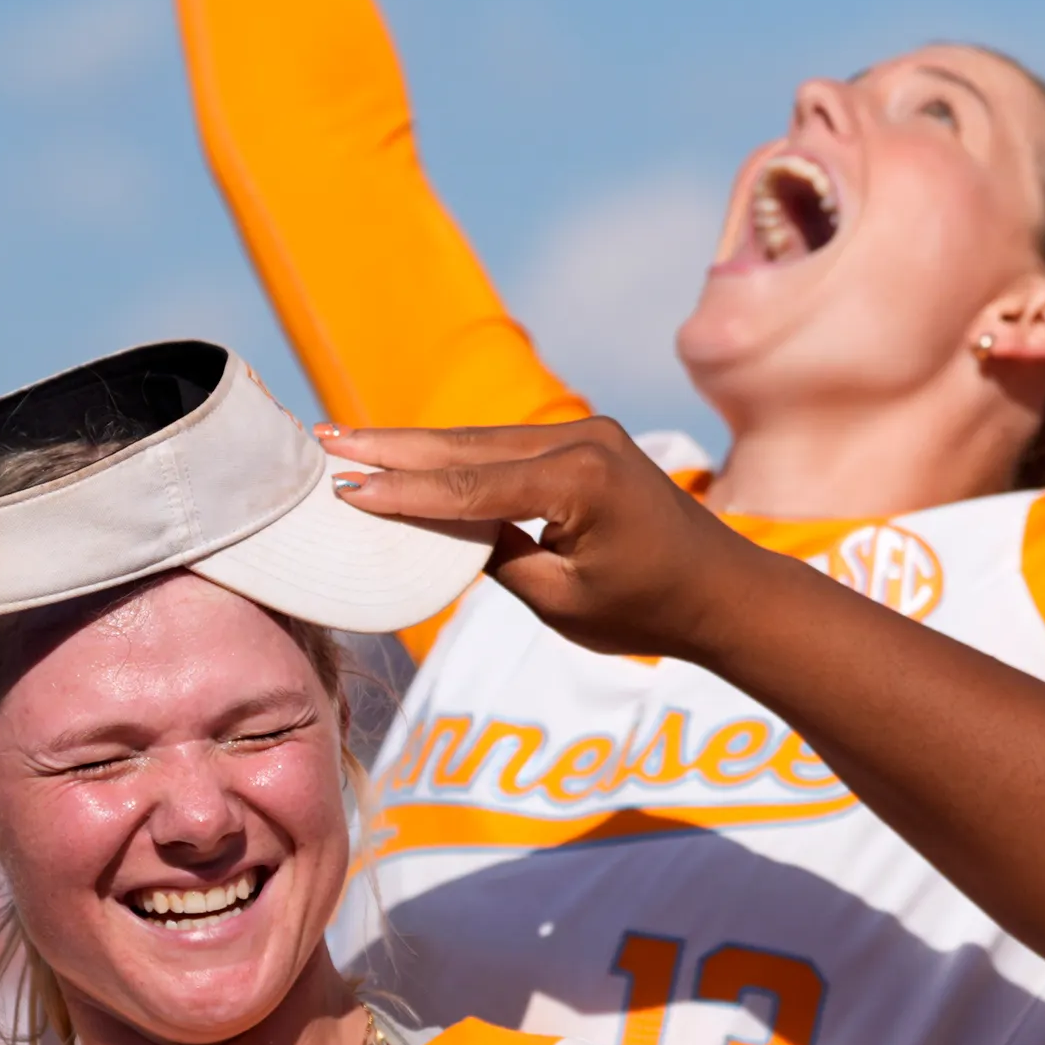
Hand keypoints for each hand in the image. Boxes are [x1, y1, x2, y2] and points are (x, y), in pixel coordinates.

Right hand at [325, 420, 796, 662]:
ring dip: (416, 445)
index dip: (402, 490)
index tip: (342, 486)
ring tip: (347, 441)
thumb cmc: (648, 610)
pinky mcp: (586, 442)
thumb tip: (440, 529)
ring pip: (482, 440)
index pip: (470, 486)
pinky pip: (507, 447)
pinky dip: (457, 453)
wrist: (722, 591)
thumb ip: (496, 557)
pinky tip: (408, 452)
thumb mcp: (561, 600)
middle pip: (467, 446)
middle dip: (391, 447)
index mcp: (580, 481)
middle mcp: (583, 441)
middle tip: (323, 440)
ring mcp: (586, 434)